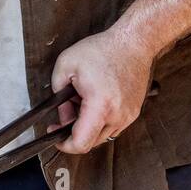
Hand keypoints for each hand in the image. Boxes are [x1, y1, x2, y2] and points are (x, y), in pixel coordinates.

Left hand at [50, 26, 153, 154]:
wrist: (133, 43)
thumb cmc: (102, 50)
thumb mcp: (66, 66)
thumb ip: (58, 96)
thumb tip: (63, 116)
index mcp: (100, 105)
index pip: (82, 143)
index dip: (65, 146)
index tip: (57, 137)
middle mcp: (118, 115)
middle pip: (91, 141)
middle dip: (75, 130)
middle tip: (67, 108)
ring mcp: (128, 115)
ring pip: (102, 135)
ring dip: (89, 126)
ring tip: (83, 101)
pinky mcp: (133, 113)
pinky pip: (112, 127)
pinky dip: (101, 120)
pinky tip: (96, 102)